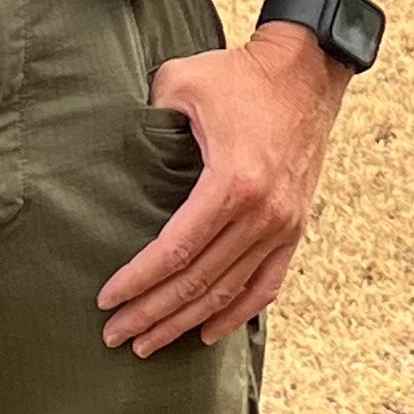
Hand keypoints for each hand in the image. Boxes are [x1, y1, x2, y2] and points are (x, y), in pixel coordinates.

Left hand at [99, 25, 347, 355]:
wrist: (307, 70)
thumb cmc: (239, 74)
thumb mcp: (181, 81)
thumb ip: (145, 116)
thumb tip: (115, 146)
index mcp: (232, 182)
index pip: (175, 251)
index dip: (137, 281)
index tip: (106, 300)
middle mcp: (262, 213)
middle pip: (198, 281)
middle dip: (152, 313)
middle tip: (116, 336)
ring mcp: (282, 224)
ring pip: (228, 292)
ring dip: (187, 322)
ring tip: (150, 343)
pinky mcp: (295, 226)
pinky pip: (266, 284)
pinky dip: (237, 313)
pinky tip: (208, 333)